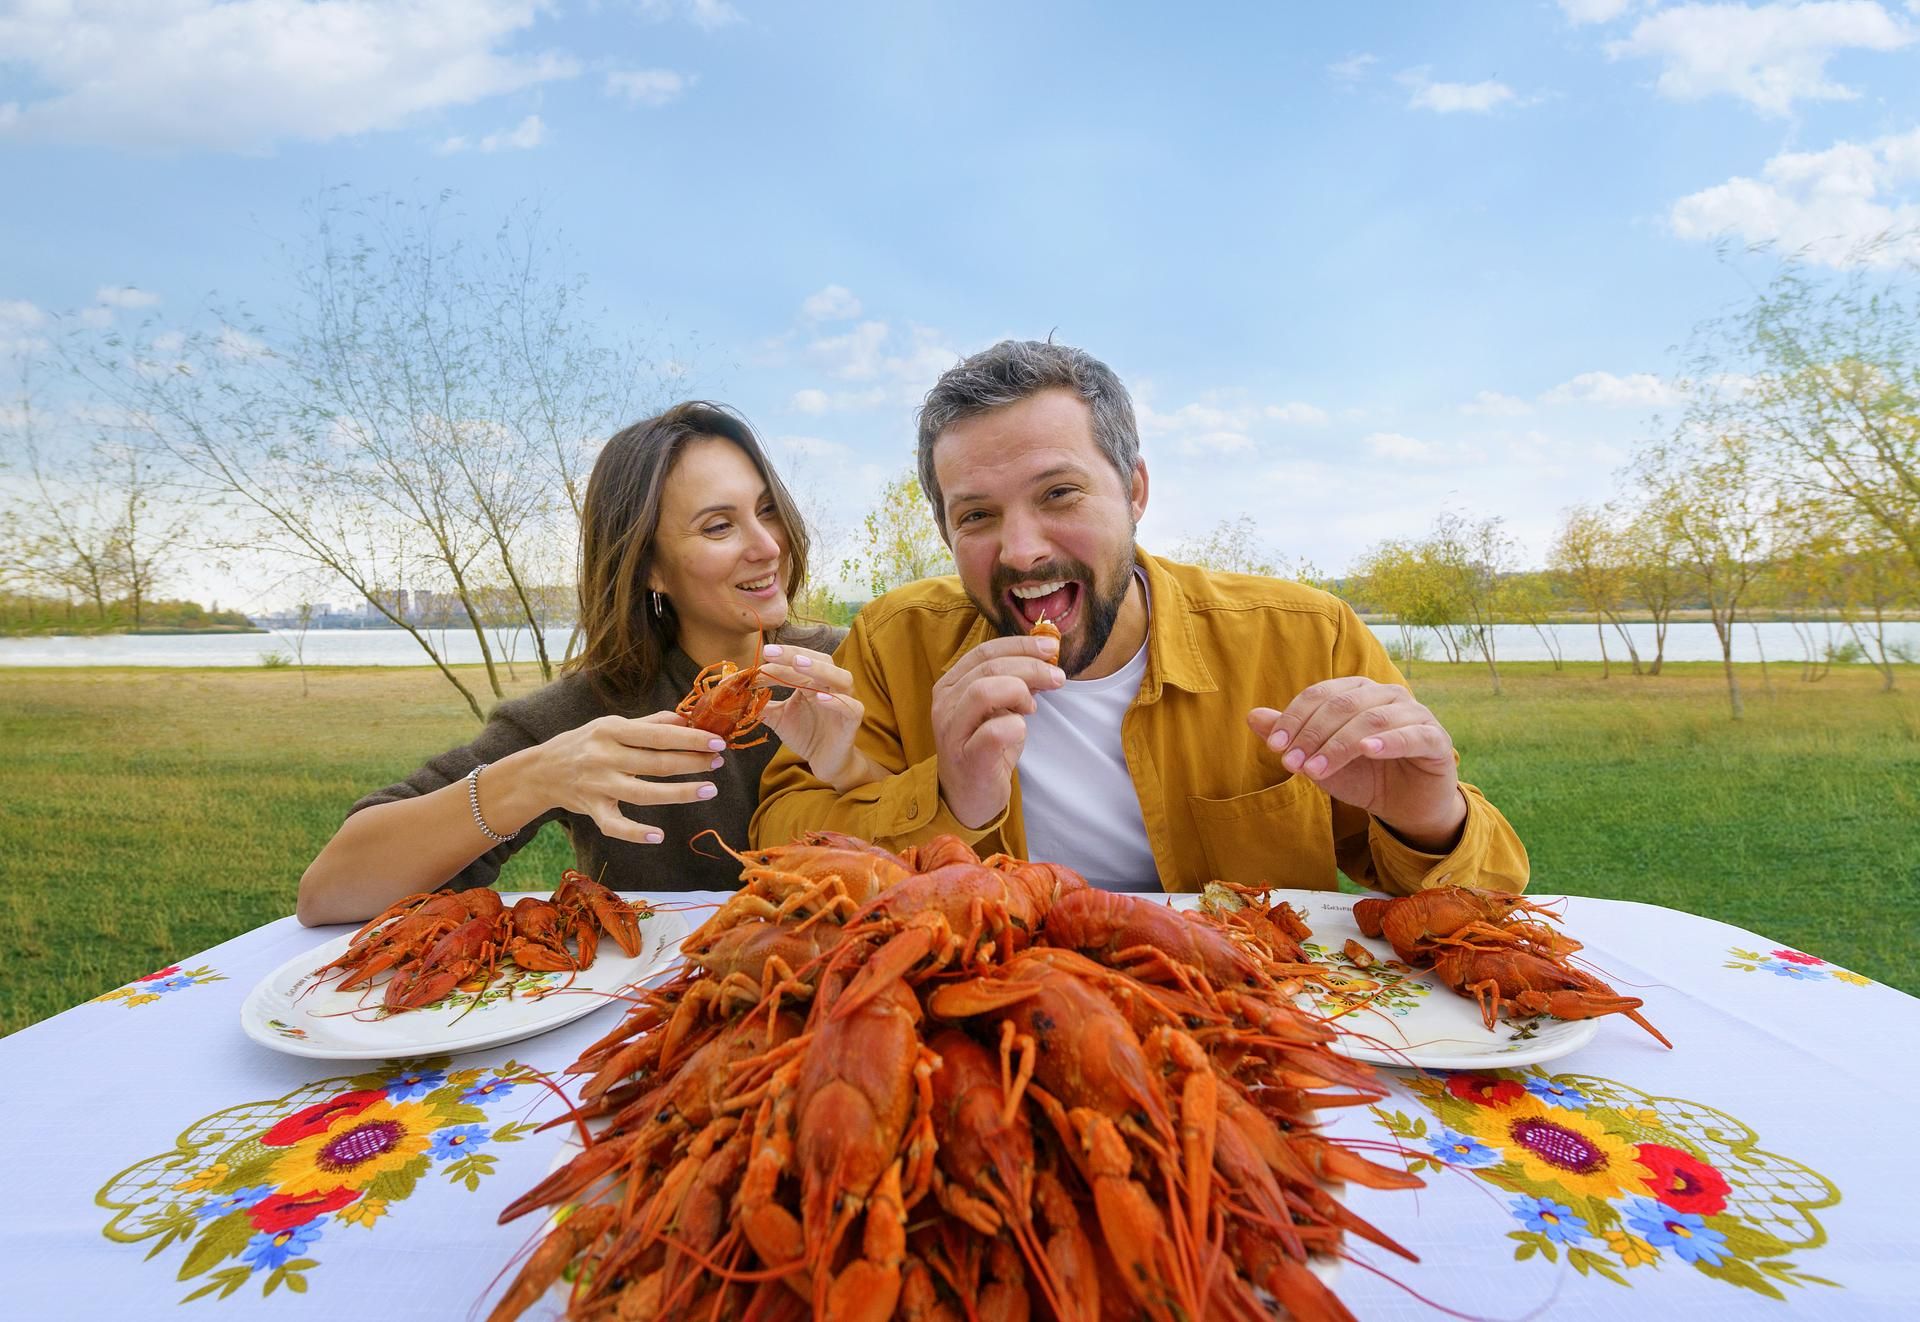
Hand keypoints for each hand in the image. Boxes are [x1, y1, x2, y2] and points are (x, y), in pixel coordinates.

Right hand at [524, 712, 726, 844]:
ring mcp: (597, 785)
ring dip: (680, 793)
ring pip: (644, 793)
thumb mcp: (611, 725)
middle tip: (718, 763)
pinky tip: (658, 835)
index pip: (659, 735)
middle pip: (656, 763)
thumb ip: (649, 724)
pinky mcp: (592, 809)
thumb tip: (686, 719)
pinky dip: (635, 832)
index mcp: (611, 730)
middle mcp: (604, 757)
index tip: (718, 741)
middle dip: (693, 763)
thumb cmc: (585, 743)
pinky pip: (615, 825)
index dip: (691, 738)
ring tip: (709, 790)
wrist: (541, 770)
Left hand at [756, 644, 876, 791]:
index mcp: (814, 681)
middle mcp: (831, 686)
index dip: (776, 661)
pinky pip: (851, 707)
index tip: (754, 663)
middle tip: (769, 652)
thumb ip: (761, 703)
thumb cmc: (805, 734)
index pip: (797, 663)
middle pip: (819, 661)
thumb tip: (734, 692)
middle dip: (794, 654)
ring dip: (820, 669)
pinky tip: (820, 698)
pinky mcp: (852, 722)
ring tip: (798, 663)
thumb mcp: (778, 717)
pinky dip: (837, 701)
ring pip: (841, 678)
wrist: (825, 762)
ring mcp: (844, 702)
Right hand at [932, 633, 1064, 829]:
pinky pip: (995, 731)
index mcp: (950, 685)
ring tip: (1032, 708)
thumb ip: (1013, 683)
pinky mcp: (967, 758)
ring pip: (985, 691)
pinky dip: (1016, 726)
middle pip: (990, 668)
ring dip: (1020, 692)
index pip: (984, 652)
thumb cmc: (984, 749)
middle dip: (1031, 667)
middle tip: (1057, 677)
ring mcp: (952, 732)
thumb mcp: (998, 709)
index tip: (1050, 648)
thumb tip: (1044, 659)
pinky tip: (1021, 730)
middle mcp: (945, 704)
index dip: (1020, 645)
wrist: (967, 797)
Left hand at [1248, 677, 1466, 850]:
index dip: (1295, 718)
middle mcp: (1387, 696)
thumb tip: (1252, 716)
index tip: (1274, 747)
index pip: (1321, 694)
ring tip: (1315, 770)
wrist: (1405, 806)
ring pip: (1372, 720)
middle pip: (1344, 705)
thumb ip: (1292, 737)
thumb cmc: (1362, 776)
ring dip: (1339, 745)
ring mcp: (1416, 714)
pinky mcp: (1436, 739)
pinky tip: (1367, 752)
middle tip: (1291, 764)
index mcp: (1358, 691)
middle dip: (1313, 735)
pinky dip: (1388, 741)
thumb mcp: (1321, 759)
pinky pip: (1411, 735)